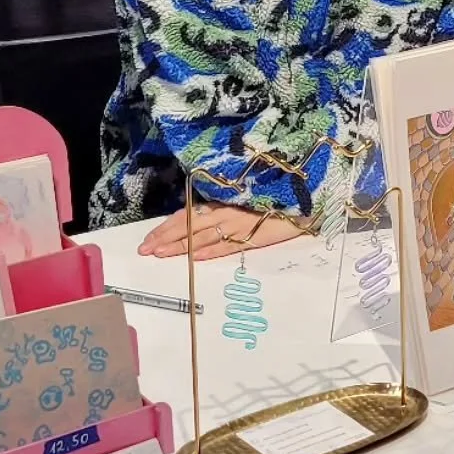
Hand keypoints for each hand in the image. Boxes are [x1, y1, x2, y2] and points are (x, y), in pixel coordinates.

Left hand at [138, 201, 304, 260]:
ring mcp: (240, 223)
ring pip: (203, 235)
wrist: (308, 196)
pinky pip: (228, 244)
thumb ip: (226, 203)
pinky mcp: (256, 236)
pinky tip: (193, 259)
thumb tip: (200, 214)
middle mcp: (228, 209)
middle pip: (189, 224)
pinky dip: (210, 251)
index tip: (149, 237)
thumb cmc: (278, 194)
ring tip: (159, 255)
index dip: (167, 225)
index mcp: (224, 199)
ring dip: (180, 246)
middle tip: (144, 249)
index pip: (188, 213)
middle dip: (165, 237)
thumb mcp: (248, 194)